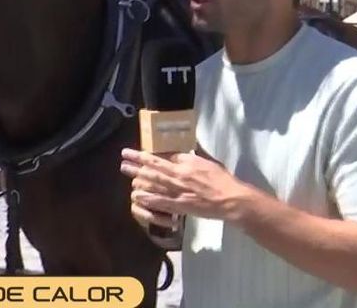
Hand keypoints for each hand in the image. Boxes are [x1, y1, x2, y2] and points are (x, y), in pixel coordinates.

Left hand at [120, 148, 256, 225]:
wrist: (232, 198)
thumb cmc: (223, 180)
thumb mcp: (207, 162)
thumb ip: (192, 159)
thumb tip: (180, 155)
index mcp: (187, 162)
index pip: (166, 156)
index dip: (151, 155)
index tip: (140, 153)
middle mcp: (180, 174)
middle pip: (155, 165)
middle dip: (138, 159)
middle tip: (124, 155)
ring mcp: (179, 189)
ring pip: (154, 180)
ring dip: (138, 174)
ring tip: (124, 169)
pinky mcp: (181, 204)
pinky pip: (161, 200)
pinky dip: (148, 197)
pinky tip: (137, 194)